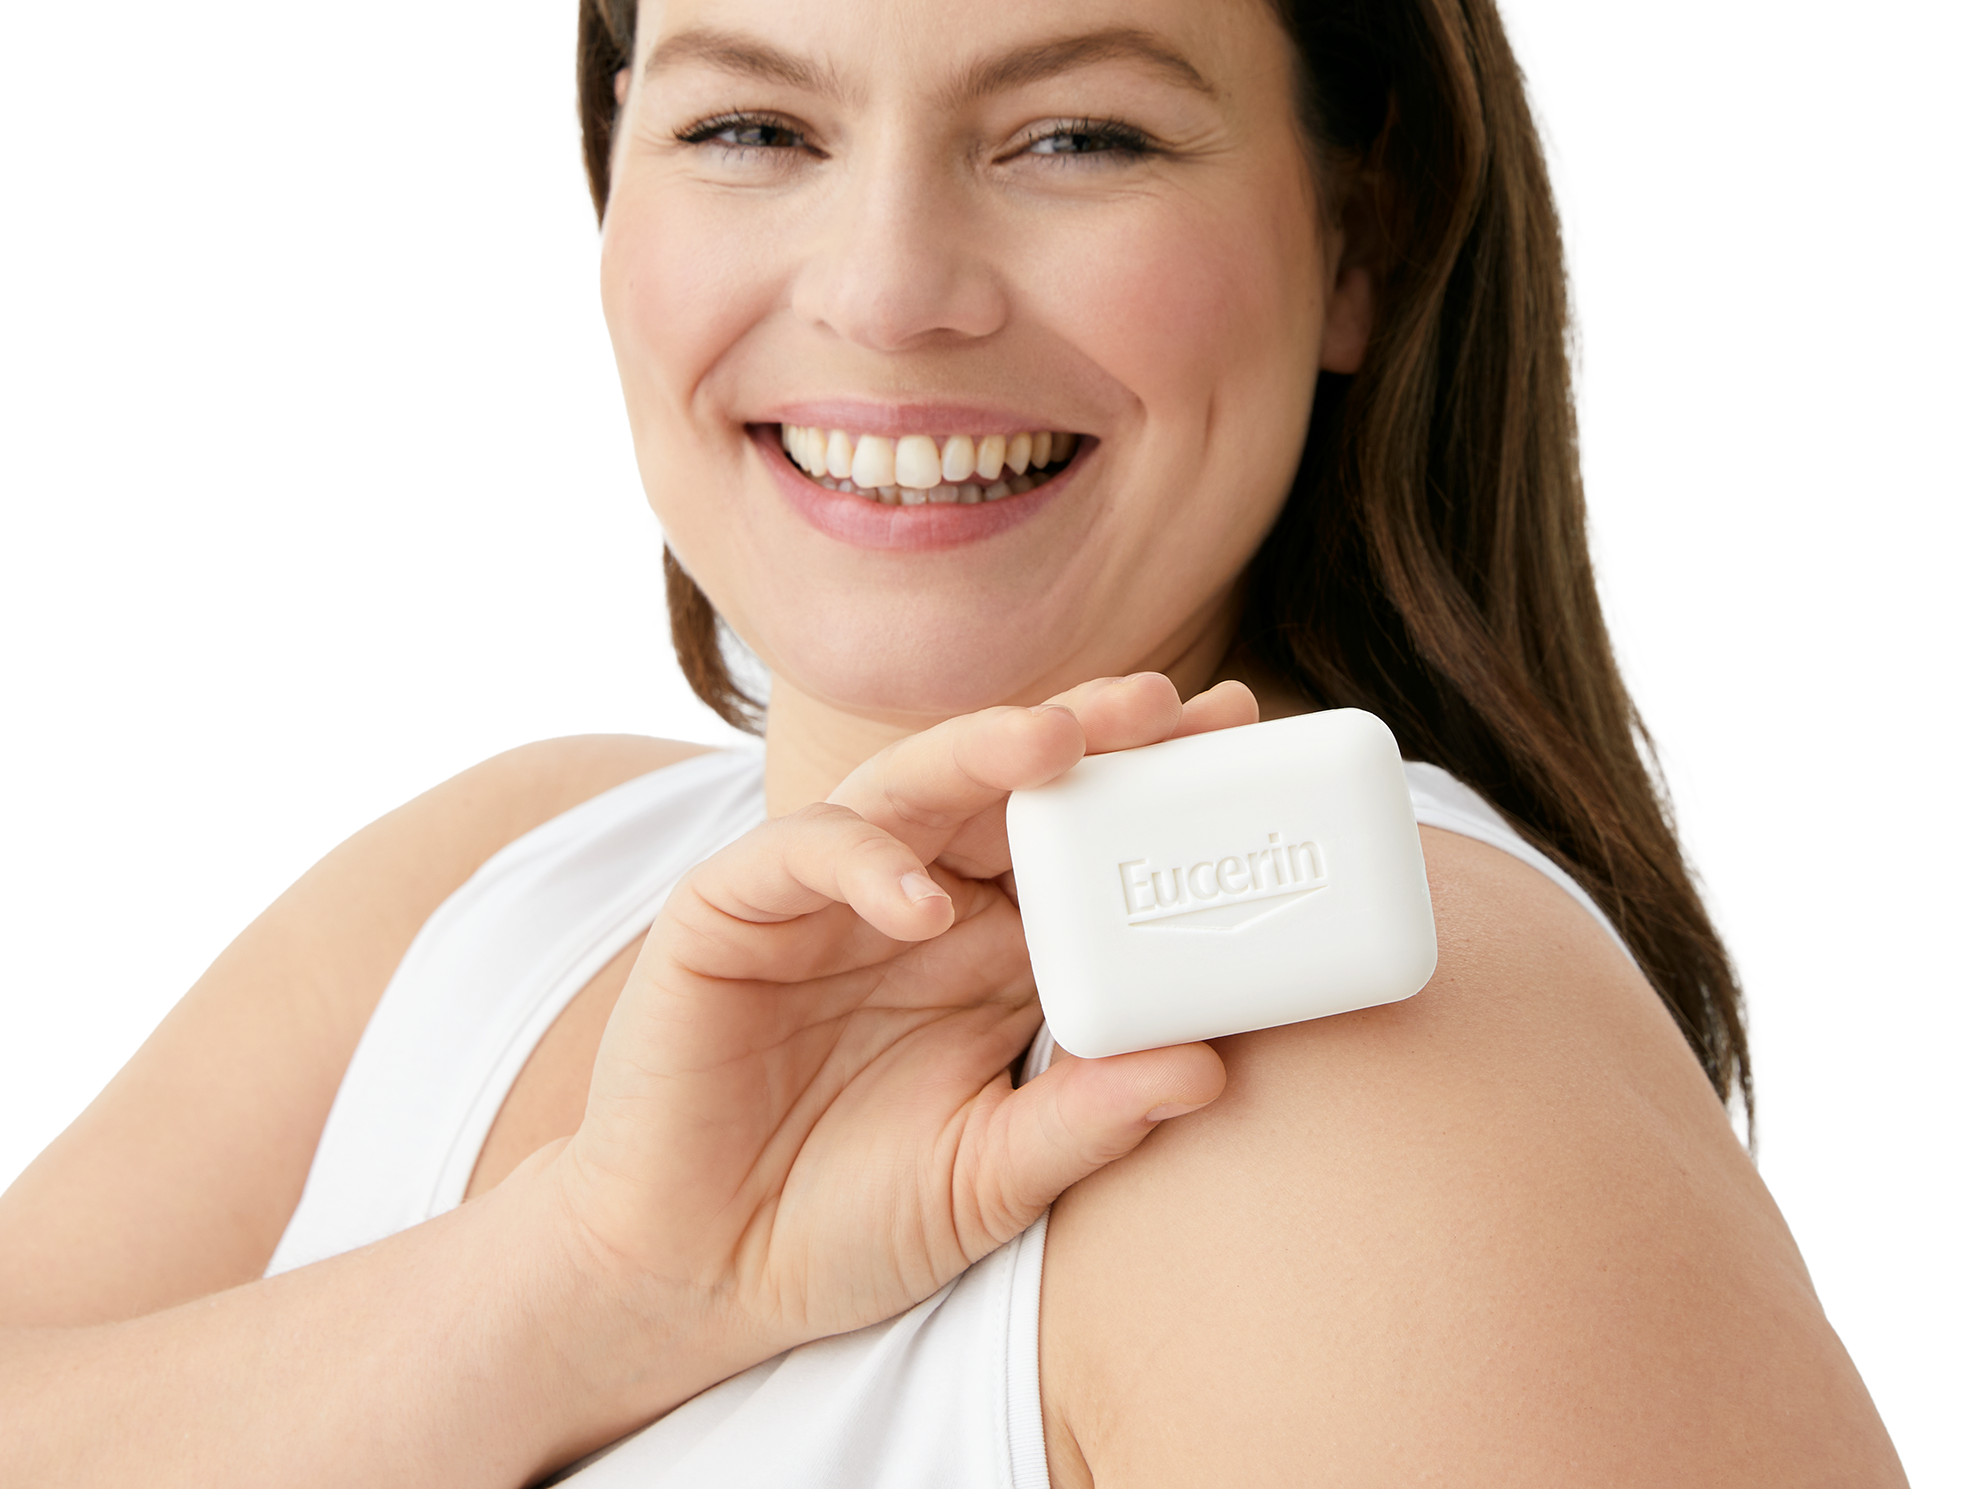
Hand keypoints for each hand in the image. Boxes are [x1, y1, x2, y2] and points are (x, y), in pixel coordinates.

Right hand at [547, 672, 1254, 1383]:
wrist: (697, 1278)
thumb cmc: (844, 1218)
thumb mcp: (990, 1178)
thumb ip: (1086, 1120)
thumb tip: (1212, 1069)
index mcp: (991, 946)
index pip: (1081, 840)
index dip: (1153, 787)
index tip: (1241, 745)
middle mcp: (919, 899)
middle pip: (1007, 785)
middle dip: (1088, 733)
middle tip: (1168, 704)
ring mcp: (824, 896)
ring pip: (907, 787)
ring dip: (980, 753)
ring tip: (1056, 740)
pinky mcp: (731, 912)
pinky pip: (797, 854)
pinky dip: (860, 861)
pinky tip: (922, 901)